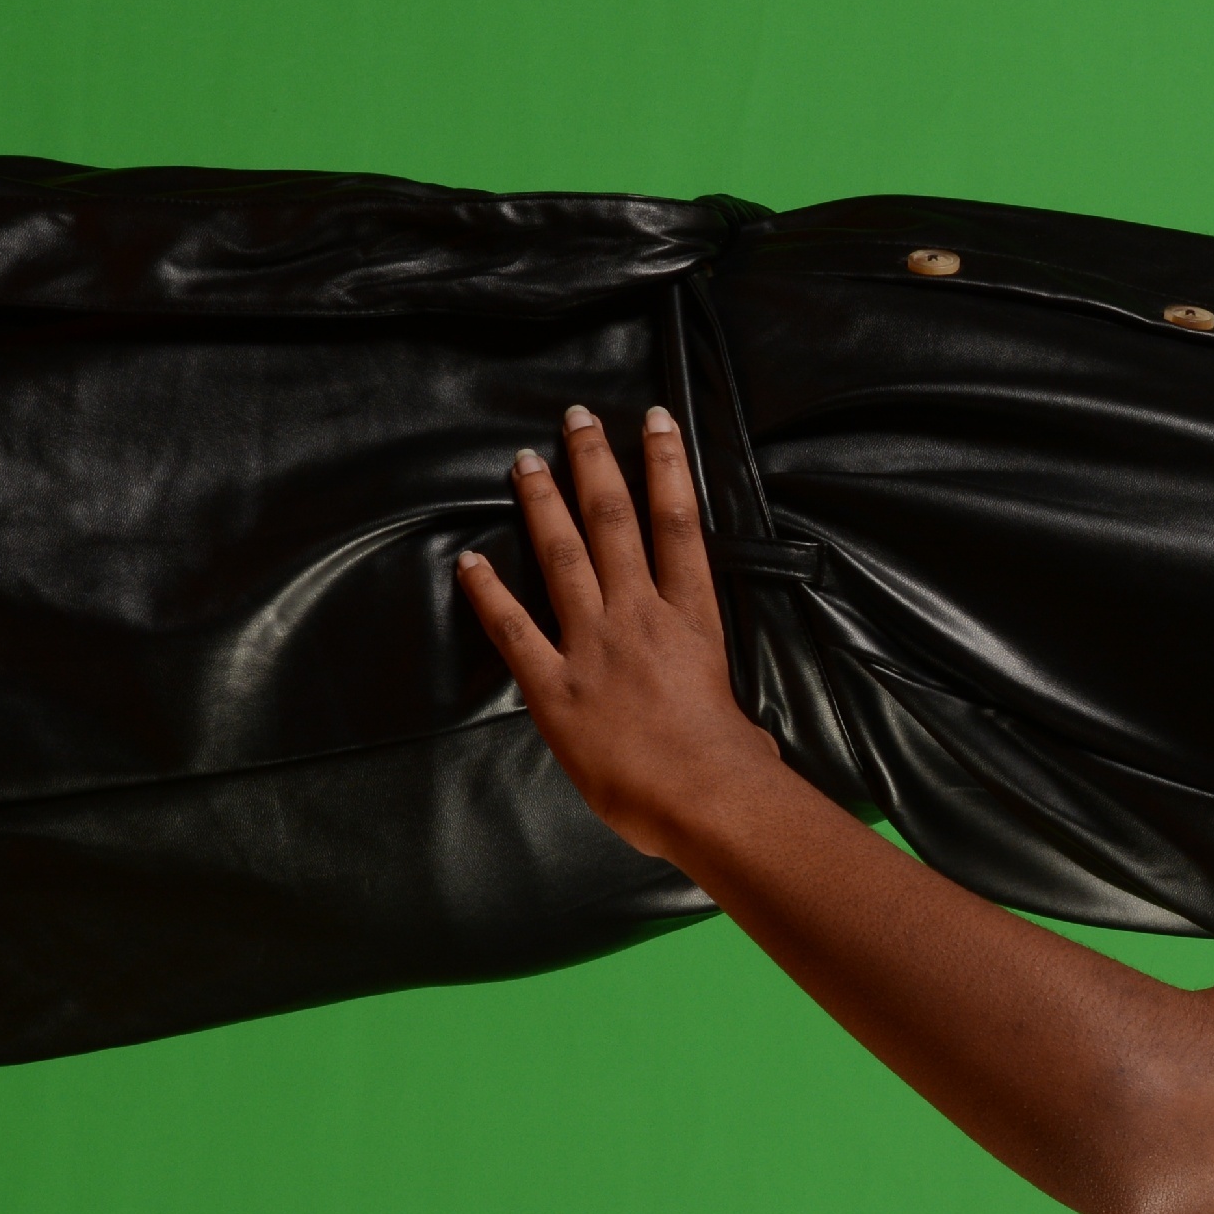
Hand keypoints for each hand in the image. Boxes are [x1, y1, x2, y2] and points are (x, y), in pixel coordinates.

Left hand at [455, 405, 778, 864]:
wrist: (706, 795)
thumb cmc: (735, 767)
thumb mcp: (743, 719)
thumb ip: (727, 708)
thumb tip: (742, 734)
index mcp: (691, 618)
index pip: (678, 523)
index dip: (666, 464)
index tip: (655, 421)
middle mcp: (641, 616)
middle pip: (614, 521)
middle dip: (594, 463)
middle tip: (575, 418)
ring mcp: (594, 646)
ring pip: (564, 557)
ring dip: (543, 504)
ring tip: (525, 462)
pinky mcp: (555, 687)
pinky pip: (514, 629)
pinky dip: (488, 593)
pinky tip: (470, 561)